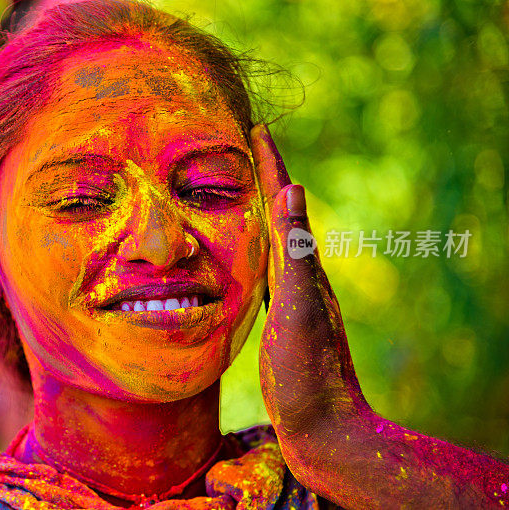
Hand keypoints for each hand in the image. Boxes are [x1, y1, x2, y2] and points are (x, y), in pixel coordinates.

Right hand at [250, 125, 368, 467]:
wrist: (323, 432)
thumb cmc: (308, 373)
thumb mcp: (298, 308)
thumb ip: (296, 253)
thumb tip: (295, 188)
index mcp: (302, 267)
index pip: (284, 204)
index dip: (271, 165)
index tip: (257, 127)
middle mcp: (300, 278)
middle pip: (279, 215)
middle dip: (262, 178)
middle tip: (243, 147)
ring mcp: (290, 300)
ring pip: (269, 243)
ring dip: (255, 213)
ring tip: (235, 191)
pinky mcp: (280, 322)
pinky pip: (261, 272)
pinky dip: (250, 251)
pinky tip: (243, 259)